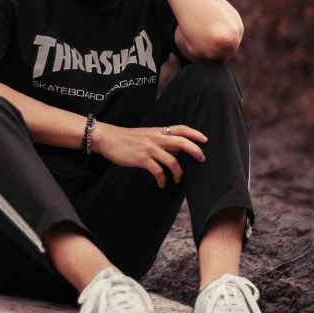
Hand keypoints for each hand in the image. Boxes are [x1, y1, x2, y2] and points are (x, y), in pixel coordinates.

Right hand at [91, 122, 206, 186]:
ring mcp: (149, 148)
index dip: (194, 133)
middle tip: (202, 159)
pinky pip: (158, 171)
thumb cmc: (126, 138)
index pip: (181, 129)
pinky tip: (162, 183)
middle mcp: (156, 138)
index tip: (205, 140)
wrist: (108, 138)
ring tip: (178, 180)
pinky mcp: (142, 159)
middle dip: (195, 151)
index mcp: (158, 131)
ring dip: (179, 172)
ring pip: (172, 160)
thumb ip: (161, 141)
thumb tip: (176, 150)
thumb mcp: (146, 135)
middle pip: (181, 142)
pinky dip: (163, 179)